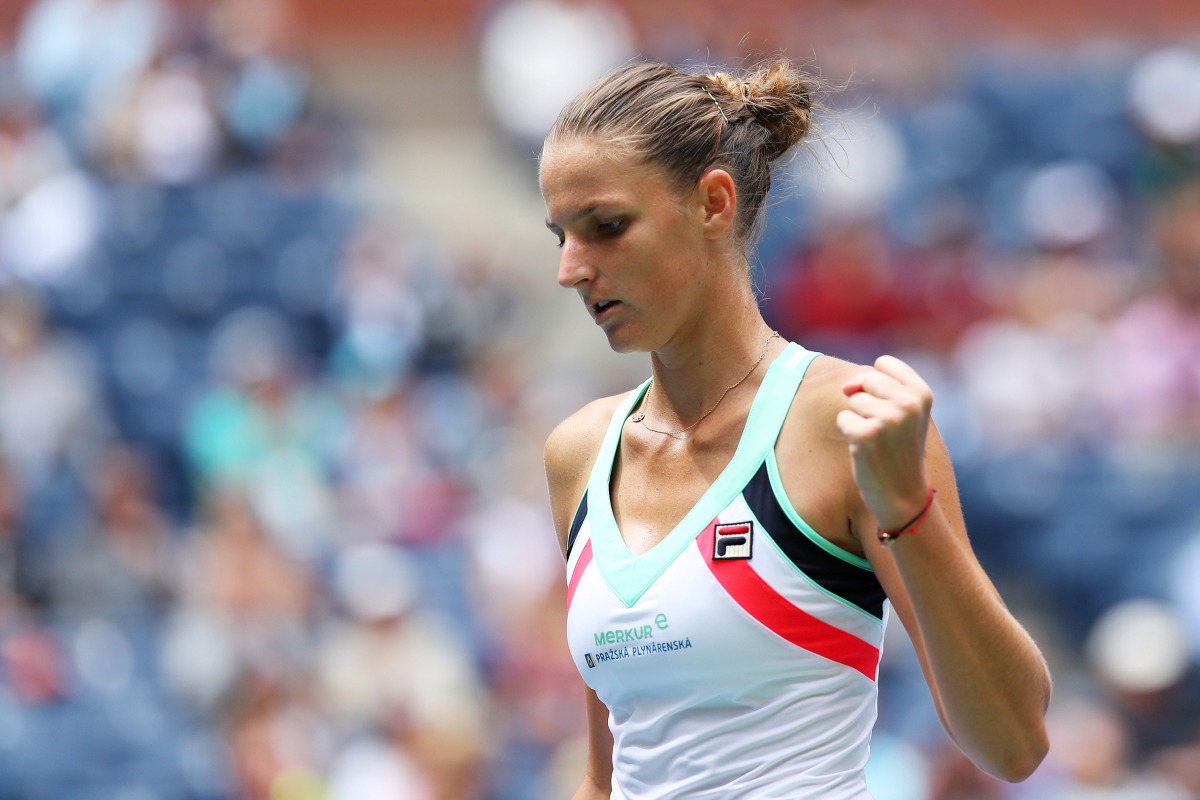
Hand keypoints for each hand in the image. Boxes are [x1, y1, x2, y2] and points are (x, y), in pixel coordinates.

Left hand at [836, 355, 932, 530]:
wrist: (902, 496)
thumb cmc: (898, 450)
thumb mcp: (902, 412)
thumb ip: (876, 385)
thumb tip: (846, 385)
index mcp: (922, 392)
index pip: (884, 363)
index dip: (877, 384)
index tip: (892, 410)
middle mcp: (909, 402)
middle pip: (865, 379)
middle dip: (866, 402)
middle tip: (885, 431)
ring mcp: (889, 418)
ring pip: (853, 399)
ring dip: (858, 420)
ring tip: (878, 441)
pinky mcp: (867, 434)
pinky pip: (843, 418)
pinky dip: (849, 434)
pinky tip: (867, 450)